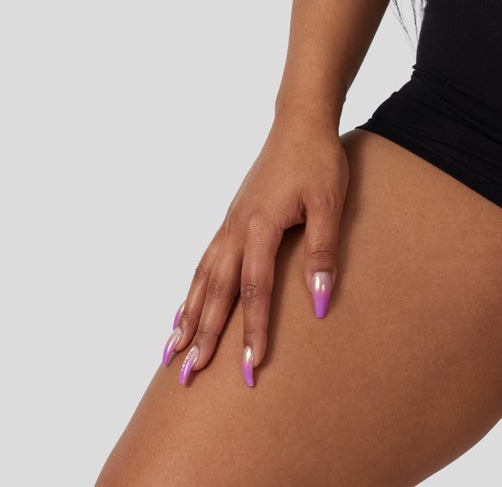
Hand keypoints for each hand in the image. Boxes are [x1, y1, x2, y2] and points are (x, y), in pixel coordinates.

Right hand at [161, 114, 349, 385]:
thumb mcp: (330, 204)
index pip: (255, 290)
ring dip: (188, 318)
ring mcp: (230, 223)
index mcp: (260, 226)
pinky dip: (190, 291)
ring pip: (202, 279)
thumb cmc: (318, 161)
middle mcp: (236, 228)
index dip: (253, 332)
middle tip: (189, 377)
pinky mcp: (231, 219)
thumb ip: (323, 253)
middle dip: (203, 337)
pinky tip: (182, 311)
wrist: (301, 123)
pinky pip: (204, 262)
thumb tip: (320, 304)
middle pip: (215, 292)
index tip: (250, 369)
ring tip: (171, 355)